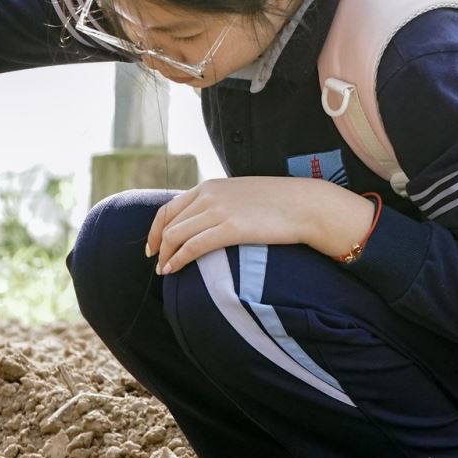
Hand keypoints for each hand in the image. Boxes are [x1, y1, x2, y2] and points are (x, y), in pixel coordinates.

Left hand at [146, 177, 375, 275]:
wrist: (305, 205)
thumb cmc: (278, 203)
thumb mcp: (242, 194)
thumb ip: (221, 203)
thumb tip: (208, 221)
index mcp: (210, 186)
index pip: (170, 208)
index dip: (155, 229)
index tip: (152, 245)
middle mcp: (209, 196)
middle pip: (169, 224)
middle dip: (157, 246)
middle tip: (157, 263)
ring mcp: (219, 211)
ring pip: (176, 236)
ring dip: (165, 255)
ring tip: (165, 271)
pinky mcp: (230, 228)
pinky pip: (193, 246)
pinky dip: (178, 259)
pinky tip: (173, 270)